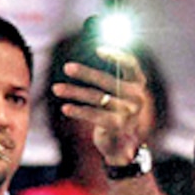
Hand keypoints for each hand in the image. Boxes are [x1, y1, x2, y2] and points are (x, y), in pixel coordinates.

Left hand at [52, 49, 148, 166]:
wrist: (122, 144)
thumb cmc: (116, 113)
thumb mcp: (119, 94)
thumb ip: (113, 76)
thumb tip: (98, 50)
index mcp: (139, 85)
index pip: (131, 64)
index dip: (116, 56)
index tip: (98, 50)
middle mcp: (136, 97)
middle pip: (107, 80)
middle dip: (85, 73)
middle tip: (67, 68)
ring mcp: (128, 113)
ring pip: (97, 97)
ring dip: (74, 92)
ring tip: (56, 89)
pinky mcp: (117, 126)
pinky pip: (94, 115)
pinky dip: (78, 111)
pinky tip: (65, 108)